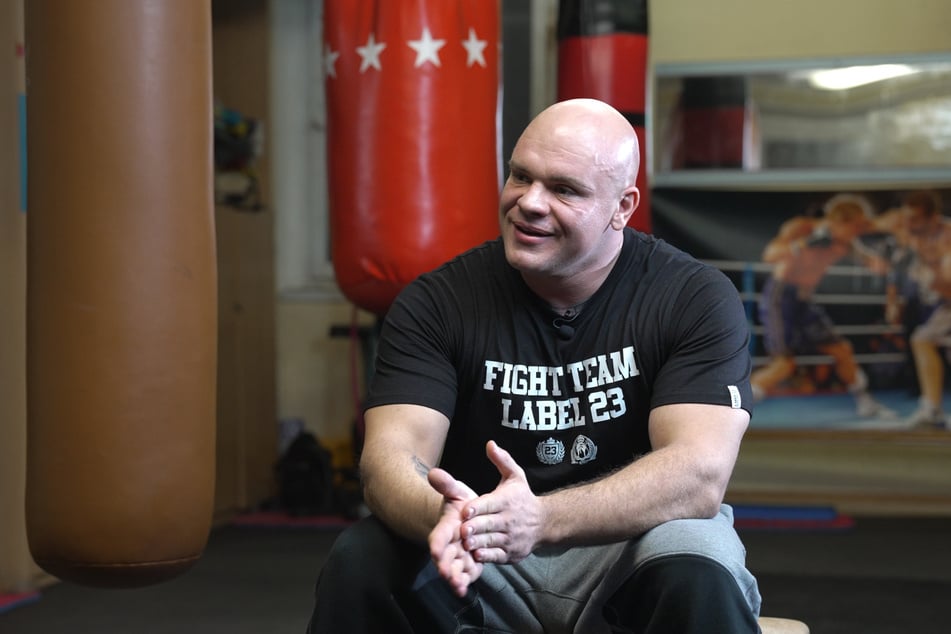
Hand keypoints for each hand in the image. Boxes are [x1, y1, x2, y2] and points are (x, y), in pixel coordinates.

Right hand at [427, 467, 483, 596]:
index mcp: (447, 526)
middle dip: (445, 566)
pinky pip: (466, 574)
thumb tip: (433, 473)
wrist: (468, 518)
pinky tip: (464, 591)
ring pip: (454, 568)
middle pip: (444, 557)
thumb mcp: (456, 491)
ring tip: (458, 587)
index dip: (437, 544)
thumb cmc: (460, 504)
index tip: (435, 551)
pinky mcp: (469, 563)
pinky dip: (464, 582)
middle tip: (447, 575)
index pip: (438, 536)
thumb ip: (445, 484)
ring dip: (455, 578)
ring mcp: (459, 555)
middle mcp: (450, 544)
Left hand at [460, 441, 544, 564]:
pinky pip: (497, 555)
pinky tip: (476, 555)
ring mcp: (511, 538)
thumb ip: (502, 460)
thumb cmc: (522, 497)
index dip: (478, 508)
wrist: (544, 522)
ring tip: (465, 543)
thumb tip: (490, 444)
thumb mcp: (515, 476)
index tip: (465, 510)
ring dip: (478, 543)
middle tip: (461, 530)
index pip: (491, 504)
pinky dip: (487, 556)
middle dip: (476, 527)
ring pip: (492, 541)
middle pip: (490, 524)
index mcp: (507, 500)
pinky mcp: (511, 553)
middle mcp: (509, 519)